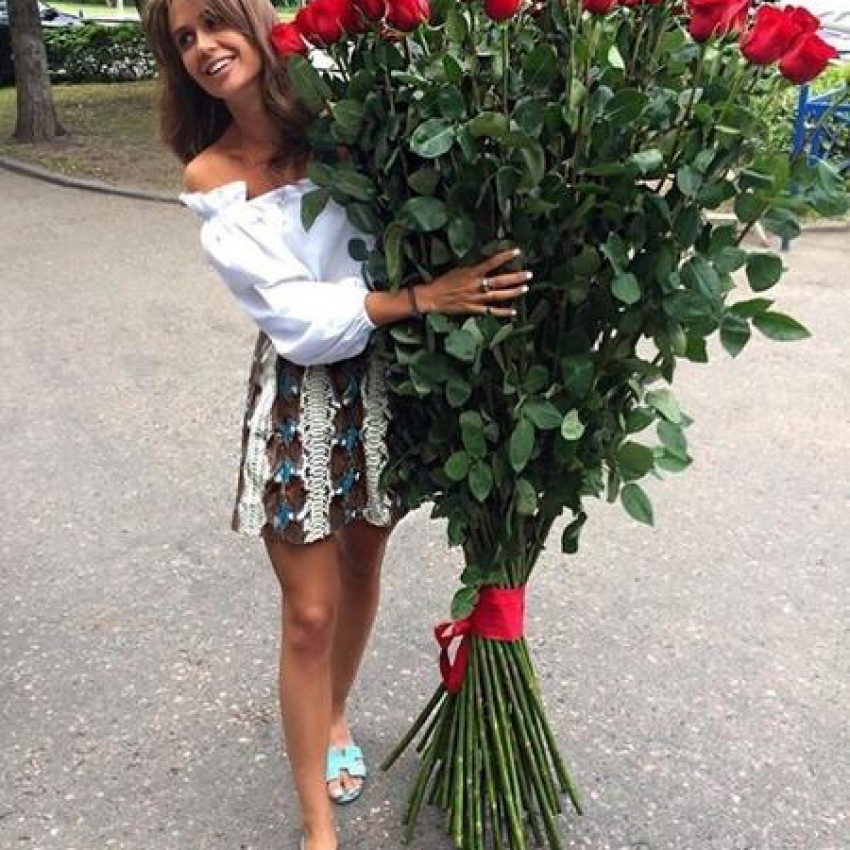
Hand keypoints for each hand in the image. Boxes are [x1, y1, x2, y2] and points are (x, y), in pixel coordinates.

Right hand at [415, 248, 530, 317]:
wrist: (432, 297)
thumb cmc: (443, 282)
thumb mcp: (458, 270)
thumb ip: (473, 269)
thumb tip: (487, 264)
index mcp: (472, 273)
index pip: (492, 262)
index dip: (505, 256)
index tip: (517, 251)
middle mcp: (476, 285)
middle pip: (500, 281)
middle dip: (516, 277)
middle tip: (529, 274)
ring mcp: (475, 298)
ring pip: (498, 295)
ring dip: (513, 292)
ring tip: (525, 288)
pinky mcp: (473, 309)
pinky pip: (491, 311)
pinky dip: (503, 312)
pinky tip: (514, 311)